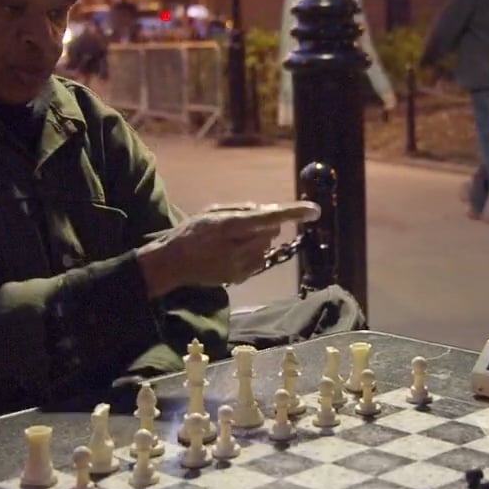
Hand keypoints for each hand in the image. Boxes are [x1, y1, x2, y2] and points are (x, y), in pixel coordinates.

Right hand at [138, 202, 320, 293]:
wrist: (173, 264)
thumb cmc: (192, 232)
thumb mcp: (212, 213)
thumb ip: (242, 210)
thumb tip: (267, 211)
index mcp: (229, 225)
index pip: (268, 217)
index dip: (293, 213)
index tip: (314, 210)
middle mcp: (236, 246)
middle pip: (271, 233)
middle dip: (267, 226)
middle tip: (246, 224)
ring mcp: (238, 265)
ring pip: (266, 248)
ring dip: (258, 241)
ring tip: (234, 241)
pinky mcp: (238, 278)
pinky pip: (258, 263)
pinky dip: (253, 255)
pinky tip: (233, 254)